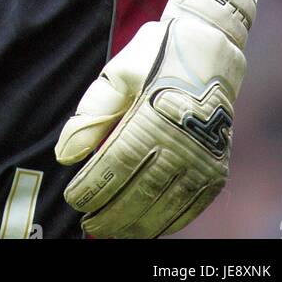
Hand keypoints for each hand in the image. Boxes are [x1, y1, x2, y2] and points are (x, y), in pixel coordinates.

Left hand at [54, 0, 256, 237]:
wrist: (210, 48)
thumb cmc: (156, 56)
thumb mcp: (118, 74)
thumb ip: (91, 115)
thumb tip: (65, 154)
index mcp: (152, 116)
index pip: (116, 164)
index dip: (93, 187)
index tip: (74, 198)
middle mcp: (181, 142)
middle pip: (139, 192)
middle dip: (110, 213)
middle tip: (89, 224)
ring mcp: (203, 159)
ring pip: (164, 205)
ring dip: (136, 224)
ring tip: (112, 232)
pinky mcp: (217, 169)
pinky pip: (191, 206)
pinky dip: (169, 222)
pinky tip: (149, 227)